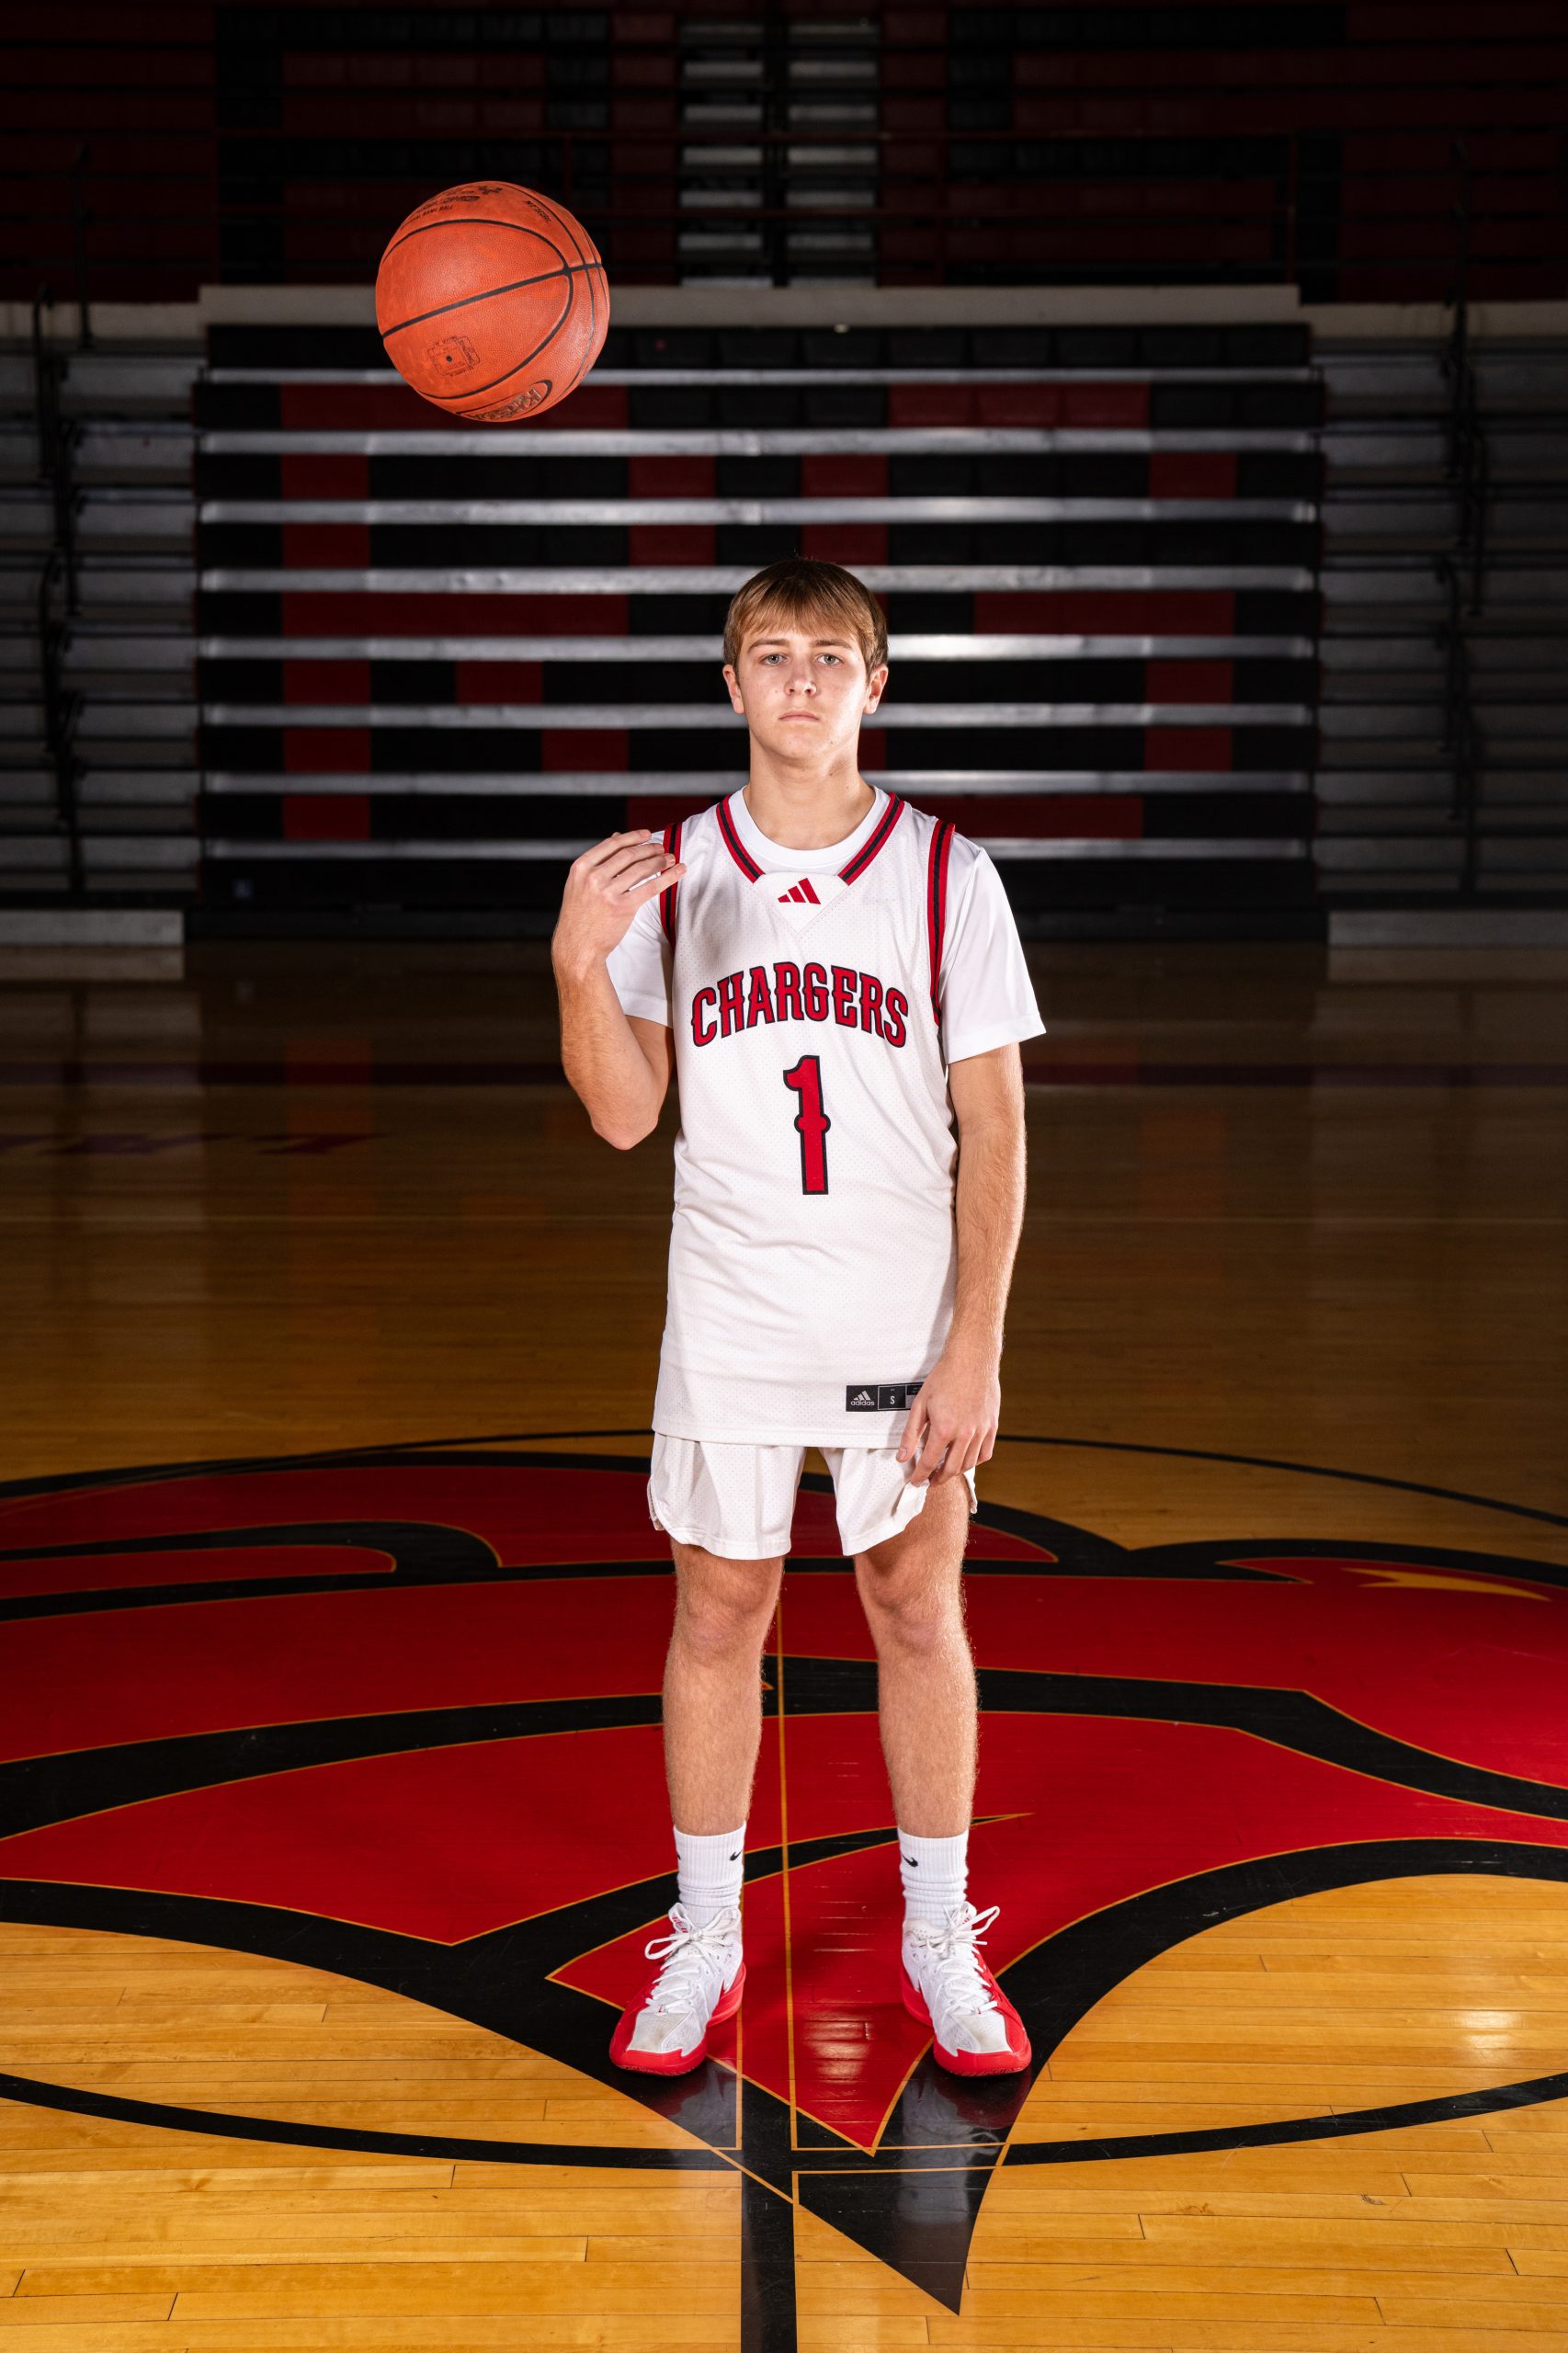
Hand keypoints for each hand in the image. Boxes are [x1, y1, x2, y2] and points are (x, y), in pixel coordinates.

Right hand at [552, 829, 684, 971]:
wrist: (577, 946)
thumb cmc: (580, 916)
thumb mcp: (580, 884)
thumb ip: (598, 862)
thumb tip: (617, 836)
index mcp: (581, 868)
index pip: (612, 844)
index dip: (632, 837)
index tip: (646, 834)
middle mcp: (594, 877)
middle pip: (629, 855)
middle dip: (649, 849)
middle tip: (662, 848)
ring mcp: (608, 892)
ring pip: (641, 869)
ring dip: (660, 861)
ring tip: (670, 859)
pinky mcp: (623, 907)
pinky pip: (651, 887)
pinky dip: (668, 878)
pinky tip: (677, 872)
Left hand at [896, 1345, 1000, 1485]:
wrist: (972, 1359)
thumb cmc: (945, 1377)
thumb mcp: (920, 1404)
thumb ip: (910, 1433)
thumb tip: (902, 1457)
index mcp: (944, 1428)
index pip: (929, 1462)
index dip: (920, 1475)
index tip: (916, 1481)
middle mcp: (965, 1433)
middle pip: (951, 1469)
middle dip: (938, 1479)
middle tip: (930, 1480)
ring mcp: (981, 1431)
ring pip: (968, 1464)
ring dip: (955, 1471)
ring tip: (945, 1470)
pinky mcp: (992, 1426)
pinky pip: (985, 1454)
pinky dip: (974, 1461)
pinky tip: (965, 1459)